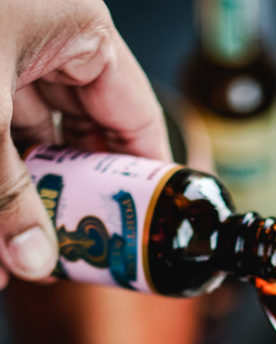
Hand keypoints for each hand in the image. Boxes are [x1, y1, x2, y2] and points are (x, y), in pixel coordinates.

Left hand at [0, 0, 169, 287]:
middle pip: (79, 138)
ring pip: (29, 144)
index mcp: (79, 31)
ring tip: (19, 259)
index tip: (143, 233)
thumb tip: (33, 261)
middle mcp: (48, 41)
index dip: (142, 180)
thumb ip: (8, 191)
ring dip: (23, 204)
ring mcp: (5, 55)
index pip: (136, 117)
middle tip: (77, 256)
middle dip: (71, 203)